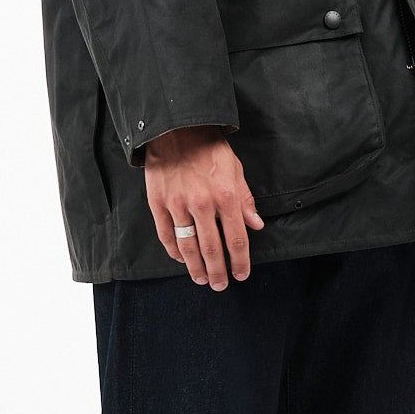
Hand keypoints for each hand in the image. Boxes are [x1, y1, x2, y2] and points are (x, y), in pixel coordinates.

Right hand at [142, 127, 264, 287]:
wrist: (176, 128)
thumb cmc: (209, 148)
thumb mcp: (235, 169)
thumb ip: (245, 200)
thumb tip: (256, 225)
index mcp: (226, 197)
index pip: (236, 240)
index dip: (240, 262)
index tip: (241, 274)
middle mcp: (202, 204)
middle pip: (212, 249)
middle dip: (218, 272)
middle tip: (219, 285)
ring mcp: (178, 205)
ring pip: (187, 247)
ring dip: (195, 267)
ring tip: (201, 278)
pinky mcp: (158, 203)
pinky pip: (166, 234)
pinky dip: (174, 250)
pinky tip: (180, 259)